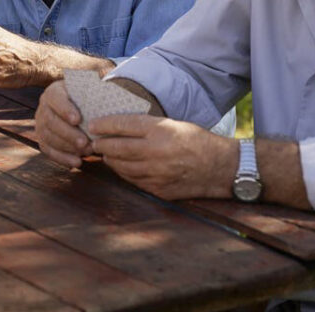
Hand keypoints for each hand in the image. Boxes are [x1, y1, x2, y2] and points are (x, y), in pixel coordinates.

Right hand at [34, 80, 92, 167]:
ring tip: (86, 152)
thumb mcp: (88, 91)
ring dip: (67, 147)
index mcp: (54, 92)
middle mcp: (44, 107)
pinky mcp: (42, 140)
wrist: (79, 108)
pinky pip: (49, 151)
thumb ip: (94, 93)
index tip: (77, 119)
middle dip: (68, 133)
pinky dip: (62, 158)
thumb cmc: (86, 100)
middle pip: (51, 121)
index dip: (65, 109)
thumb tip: (105, 93)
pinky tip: (77, 162)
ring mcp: (41, 124)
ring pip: (49, 137)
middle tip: (85, 142)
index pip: (55, 99)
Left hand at [90, 114, 235, 199]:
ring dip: (110, 159)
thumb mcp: (174, 124)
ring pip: (121, 166)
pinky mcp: (158, 189)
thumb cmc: (197, 141)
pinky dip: (123, 172)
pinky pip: (132, 180)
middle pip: (117, 148)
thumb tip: (119, 125)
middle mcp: (156, 152)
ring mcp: (156, 173)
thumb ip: (147, 126)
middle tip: (93, 141)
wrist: (220, 168)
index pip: (124, 125)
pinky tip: (120, 167)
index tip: (93, 124)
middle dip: (101, 144)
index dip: (105, 124)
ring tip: (104, 153)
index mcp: (161, 131)